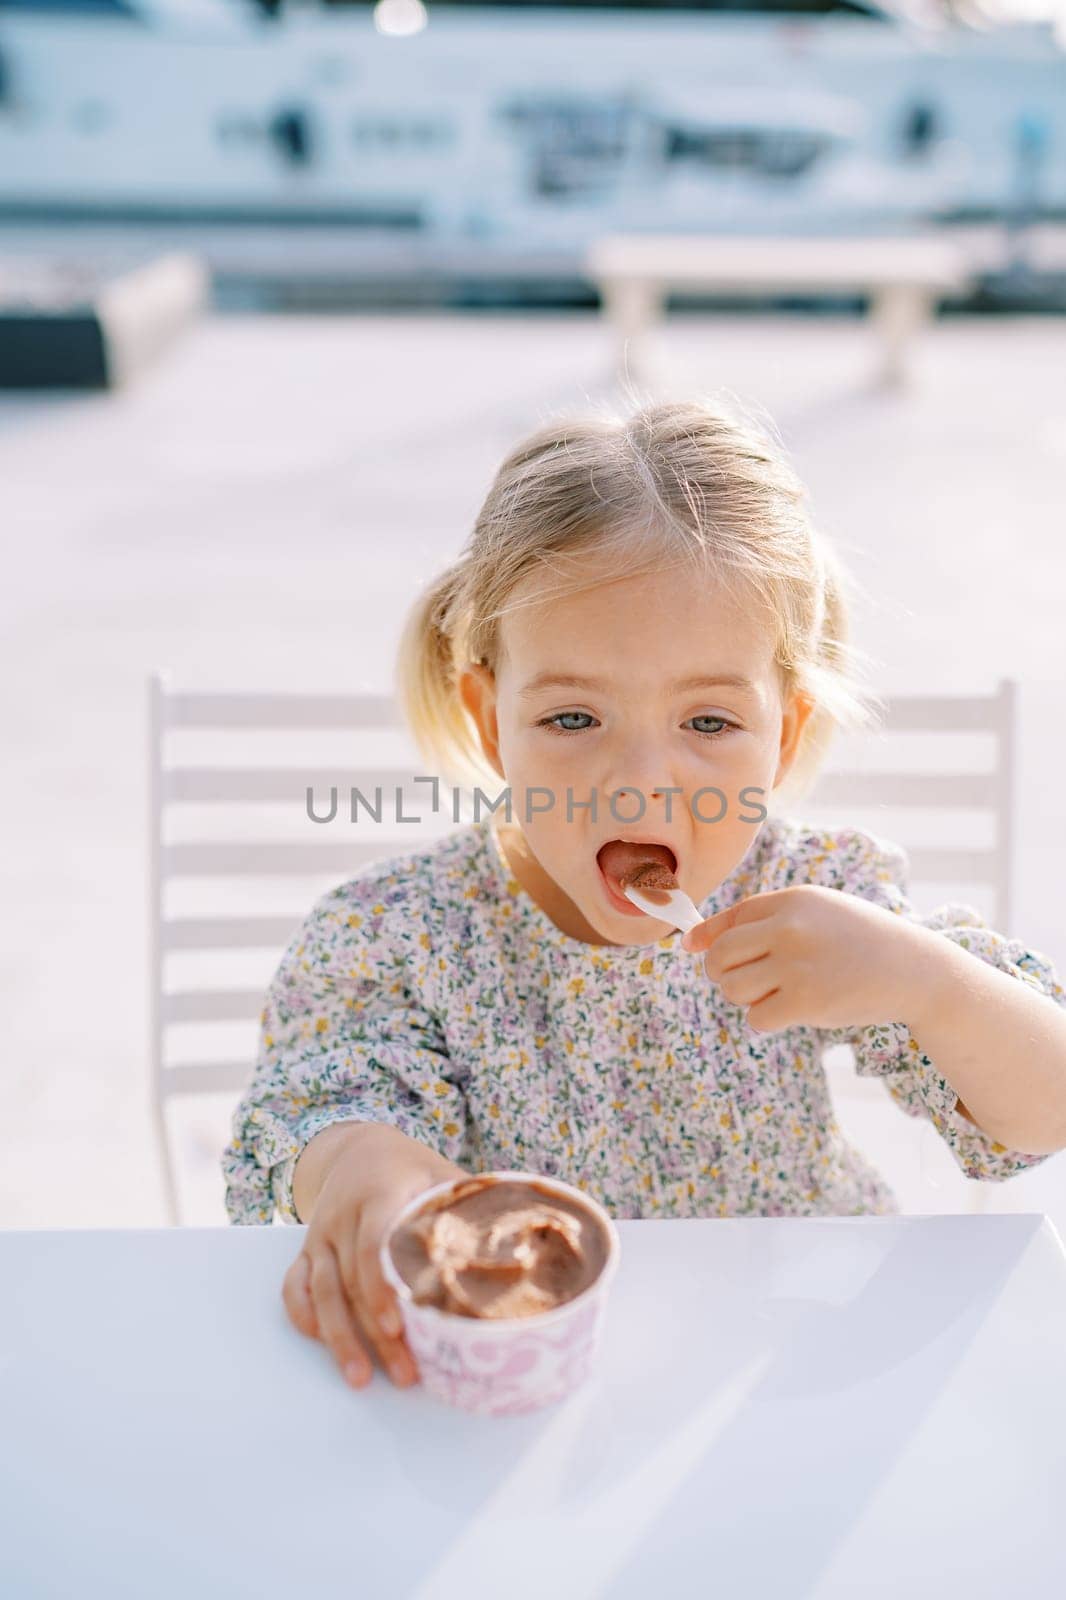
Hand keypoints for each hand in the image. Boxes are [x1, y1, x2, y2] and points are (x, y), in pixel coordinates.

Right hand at [281, 1122, 466, 1390]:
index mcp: (380, 1193)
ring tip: (361, 1379)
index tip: (396, 1324)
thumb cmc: (413, 1171)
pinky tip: (321, 1344)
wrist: (359, 1149)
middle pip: (351, 1281)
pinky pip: (294, 1286)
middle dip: (374, 1333)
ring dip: (340, 1338)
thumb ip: (470, 1209)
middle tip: (403, 1374)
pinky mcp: (306, 1249)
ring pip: (321, 1291)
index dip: (382, 1286)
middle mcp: (343, 1215)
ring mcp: (320, 1234)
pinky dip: (303, 1316)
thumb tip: (522, 1249)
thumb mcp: (441, 1175)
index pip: (373, 1243)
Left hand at [680, 885, 930, 1034]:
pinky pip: (757, 1017)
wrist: (915, 970)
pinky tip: (792, 1010)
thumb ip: (761, 920)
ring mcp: (796, 965)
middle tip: (746, 980)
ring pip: (733, 989)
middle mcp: (789, 928)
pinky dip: (768, 1019)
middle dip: (722, 973)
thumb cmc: (860, 941)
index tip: (695, 949)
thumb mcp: (818, 912)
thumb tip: (691, 943)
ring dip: (747, 998)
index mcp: (792, 900)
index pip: (731, 919)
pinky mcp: (806, 1002)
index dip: (709, 938)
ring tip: (777, 993)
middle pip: (721, 957)